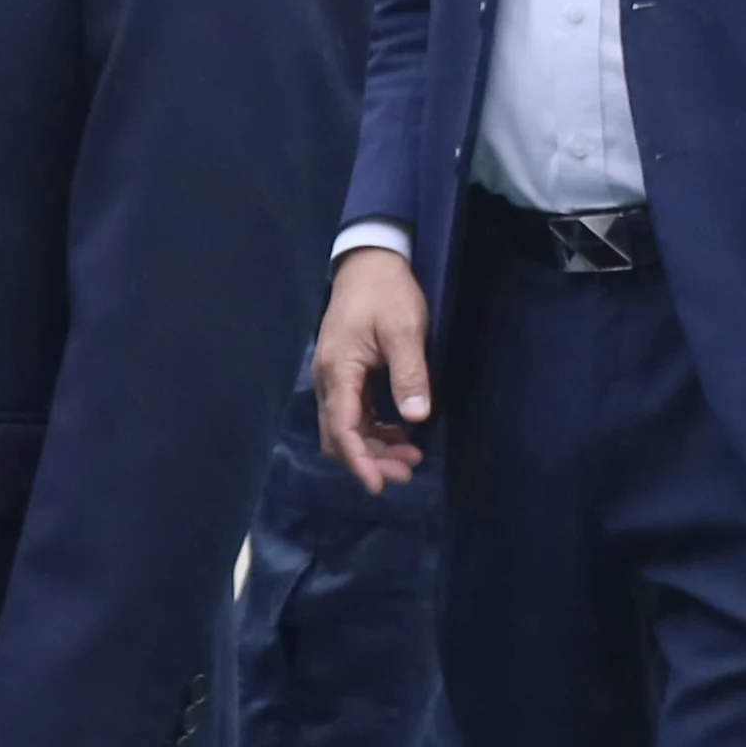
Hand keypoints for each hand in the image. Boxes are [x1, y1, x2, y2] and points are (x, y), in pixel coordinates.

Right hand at [312, 250, 433, 495]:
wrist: (370, 262)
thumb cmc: (386, 291)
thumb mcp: (405, 329)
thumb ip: (410, 374)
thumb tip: (417, 418)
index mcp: (338, 370)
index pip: (342, 428)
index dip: (360, 460)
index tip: (379, 484)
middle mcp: (329, 378)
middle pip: (339, 435)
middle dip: (370, 460)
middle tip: (407, 472)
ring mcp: (334, 377)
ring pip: (345, 428)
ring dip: (374, 447)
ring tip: (411, 457)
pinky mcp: (345, 374)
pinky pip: (353, 413)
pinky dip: (373, 430)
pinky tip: (400, 432)